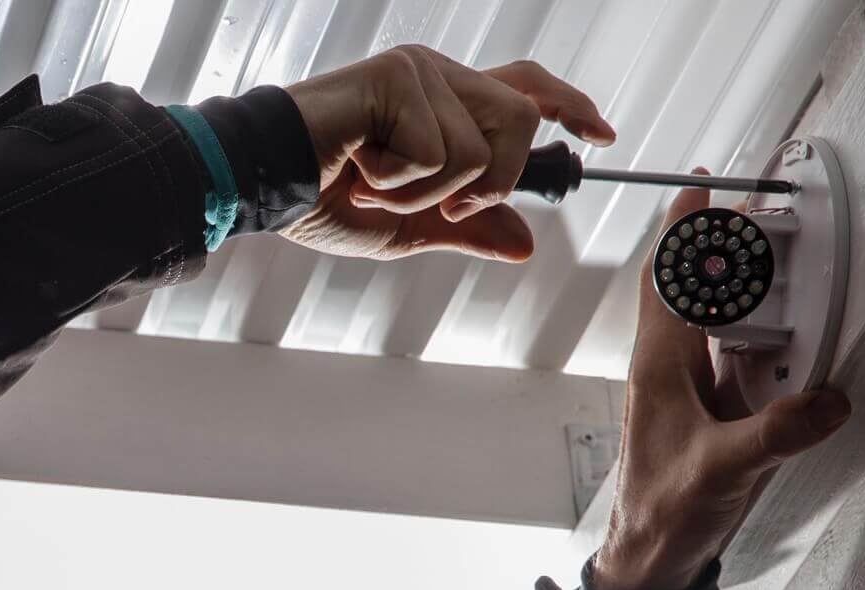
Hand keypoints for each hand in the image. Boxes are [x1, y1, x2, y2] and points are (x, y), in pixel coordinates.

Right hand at [280, 47, 615, 261]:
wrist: (264, 186)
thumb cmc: (319, 200)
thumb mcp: (406, 229)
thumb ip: (466, 229)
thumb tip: (525, 243)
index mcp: (443, 103)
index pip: (525, 88)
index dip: (570, 106)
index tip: (601, 134)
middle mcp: (437, 76)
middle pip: (520, 121)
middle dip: (489, 183)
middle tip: (437, 205)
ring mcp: (419, 72)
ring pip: (478, 151)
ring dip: (425, 194)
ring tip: (373, 184)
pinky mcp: (397, 78)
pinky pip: (438, 153)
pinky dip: (398, 183)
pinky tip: (357, 168)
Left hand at [589, 183, 852, 589]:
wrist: (648, 557)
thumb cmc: (663, 511)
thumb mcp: (723, 470)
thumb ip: (774, 435)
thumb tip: (825, 401)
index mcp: (660, 365)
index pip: (667, 279)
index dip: (682, 230)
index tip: (702, 186)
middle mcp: (669, 367)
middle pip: (685, 284)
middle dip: (712, 241)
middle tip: (748, 206)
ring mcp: (686, 387)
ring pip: (706, 315)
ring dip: (732, 281)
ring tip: (765, 251)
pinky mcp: (706, 409)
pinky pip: (728, 351)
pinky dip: (752, 328)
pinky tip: (777, 328)